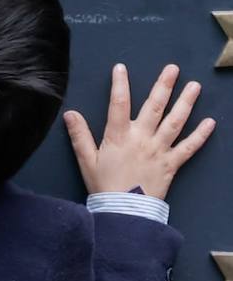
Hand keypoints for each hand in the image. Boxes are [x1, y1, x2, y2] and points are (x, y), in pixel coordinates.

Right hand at [64, 63, 215, 200]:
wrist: (124, 213)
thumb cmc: (104, 186)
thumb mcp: (86, 160)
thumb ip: (79, 135)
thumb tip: (70, 113)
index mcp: (119, 136)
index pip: (119, 104)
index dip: (120, 84)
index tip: (121, 68)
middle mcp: (142, 138)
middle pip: (154, 107)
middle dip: (164, 86)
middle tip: (173, 68)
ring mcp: (159, 150)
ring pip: (175, 122)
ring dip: (186, 103)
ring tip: (195, 86)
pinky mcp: (172, 164)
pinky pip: (189, 148)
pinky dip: (201, 135)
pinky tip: (210, 123)